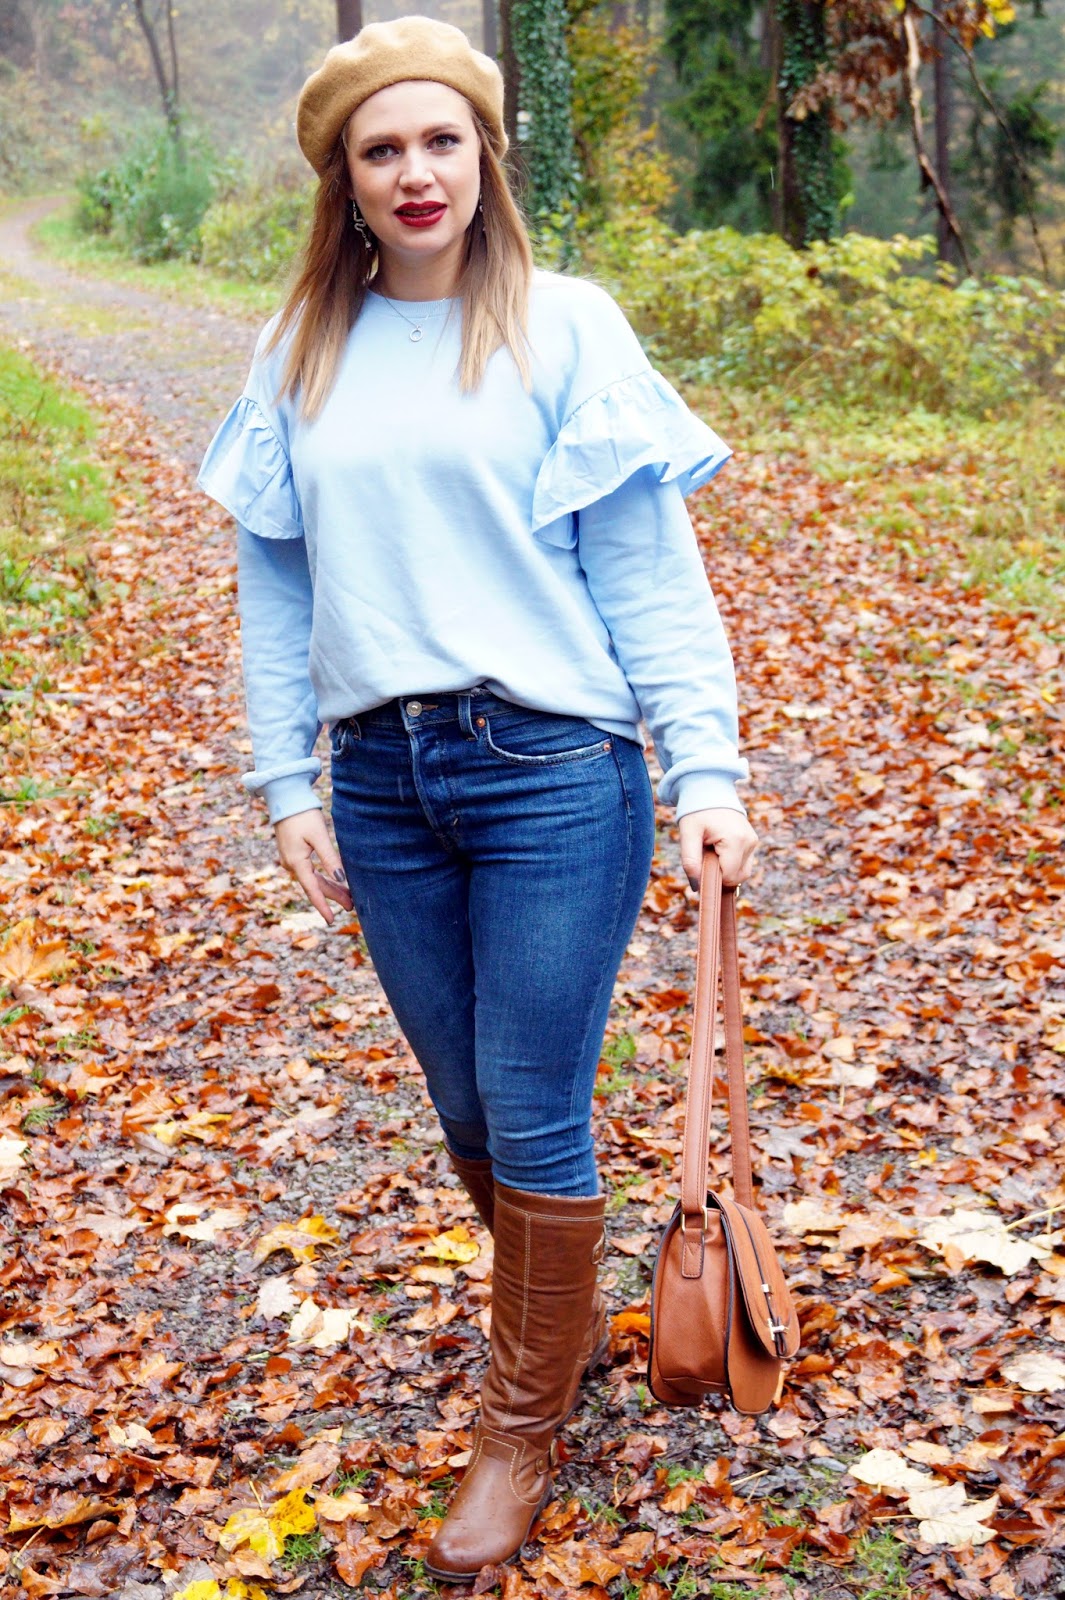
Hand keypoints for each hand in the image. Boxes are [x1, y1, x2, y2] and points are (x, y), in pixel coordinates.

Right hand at [274, 808, 351, 926]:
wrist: (285, 799)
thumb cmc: (303, 815)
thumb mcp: (319, 836)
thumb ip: (330, 858)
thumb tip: (341, 880)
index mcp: (297, 862)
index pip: (313, 890)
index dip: (323, 906)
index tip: (332, 920)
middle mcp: (291, 864)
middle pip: (316, 886)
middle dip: (334, 896)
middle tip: (352, 906)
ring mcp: (291, 860)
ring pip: (313, 879)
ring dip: (330, 887)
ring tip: (347, 896)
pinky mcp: (293, 854)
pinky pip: (310, 872)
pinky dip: (323, 878)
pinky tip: (334, 881)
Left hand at [678, 808, 757, 890]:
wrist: (710, 791)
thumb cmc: (697, 812)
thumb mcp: (688, 834)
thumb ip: (690, 861)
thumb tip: (696, 886)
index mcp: (735, 840)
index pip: (728, 877)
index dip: (713, 878)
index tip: (700, 864)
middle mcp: (749, 842)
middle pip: (737, 878)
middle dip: (720, 874)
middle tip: (705, 856)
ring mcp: (753, 841)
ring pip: (742, 872)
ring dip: (726, 869)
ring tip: (712, 850)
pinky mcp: (752, 841)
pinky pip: (744, 863)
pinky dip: (731, 863)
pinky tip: (719, 850)